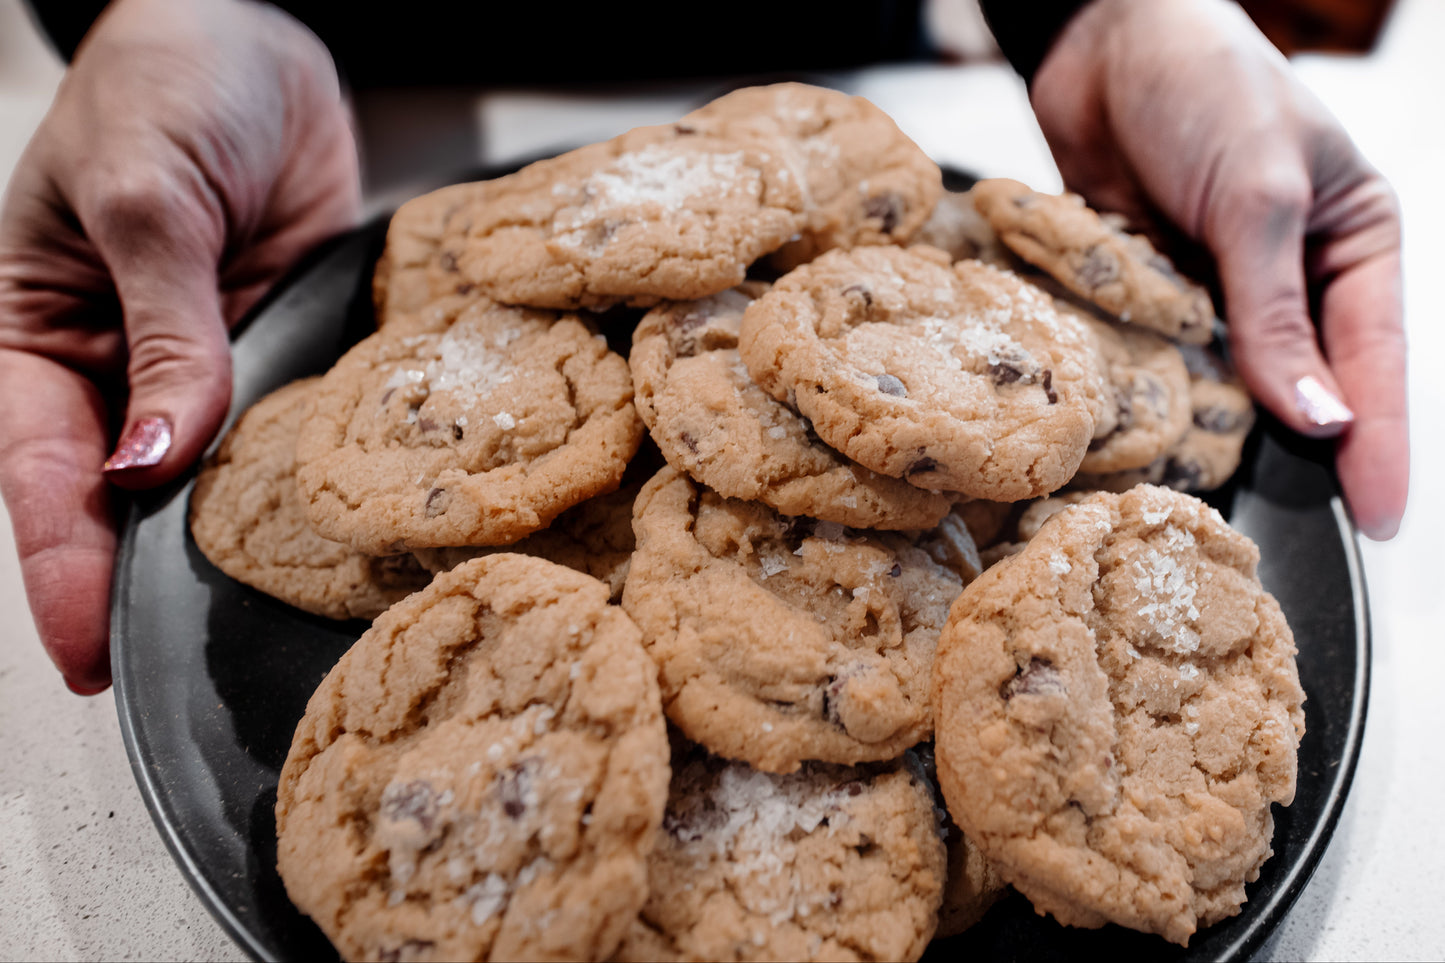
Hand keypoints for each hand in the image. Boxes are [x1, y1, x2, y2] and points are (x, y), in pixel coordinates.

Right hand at [0, 0, 359, 692]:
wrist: (257, 36)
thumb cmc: (166, 83)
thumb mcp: (146, 198)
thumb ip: (164, 332)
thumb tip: (153, 461)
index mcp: (40, 336)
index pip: (40, 474)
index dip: (64, 568)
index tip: (90, 653)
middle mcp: (121, 370)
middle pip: (124, 501)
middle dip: (143, 583)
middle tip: (173, 673)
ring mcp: (208, 369)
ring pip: (213, 480)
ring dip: (234, 545)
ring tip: (262, 626)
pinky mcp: (283, 354)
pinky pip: (293, 429)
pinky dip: (310, 479)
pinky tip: (339, 531)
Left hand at [1029, 0, 1406, 538]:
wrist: (1102, 39)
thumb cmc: (1205, 86)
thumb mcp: (1260, 196)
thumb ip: (1278, 313)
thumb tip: (1318, 417)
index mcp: (1352, 244)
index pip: (1374, 362)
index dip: (1376, 443)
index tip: (1378, 516)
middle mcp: (1287, 276)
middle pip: (1299, 386)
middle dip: (1292, 451)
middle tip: (1284, 524)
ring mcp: (1214, 287)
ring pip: (1221, 381)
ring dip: (1210, 426)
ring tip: (1206, 490)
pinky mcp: (1148, 289)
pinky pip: (1152, 356)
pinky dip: (1145, 387)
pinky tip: (1138, 429)